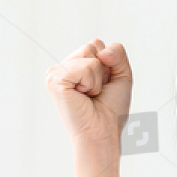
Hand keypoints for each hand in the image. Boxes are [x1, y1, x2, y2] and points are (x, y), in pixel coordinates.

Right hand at [45, 39, 133, 154]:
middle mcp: (62, 67)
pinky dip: (91, 83)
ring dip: (97, 78)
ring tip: (88, 95)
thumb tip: (103, 51)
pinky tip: (82, 96)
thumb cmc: (110, 110)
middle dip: (103, 69)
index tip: (103, 85)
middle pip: (92, 45)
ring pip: (89, 53)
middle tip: (95, 91)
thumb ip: (117, 53)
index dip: (109, 64)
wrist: (102, 132)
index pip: (96, 44)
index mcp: (74, 65)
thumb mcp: (122, 75)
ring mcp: (56, 73)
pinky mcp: (55, 80)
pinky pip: (84, 67)